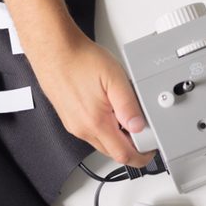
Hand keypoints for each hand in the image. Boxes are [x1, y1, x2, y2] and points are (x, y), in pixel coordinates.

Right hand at [27, 31, 153, 167]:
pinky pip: (90, 132)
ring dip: (117, 136)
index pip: (123, 155)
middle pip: (112, 152)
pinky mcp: (68, 118)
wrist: (54, 49)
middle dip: (131, 146)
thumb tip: (139, 127)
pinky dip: (104, 128)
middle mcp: (82, 129)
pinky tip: (108, 109)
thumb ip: (129, 106)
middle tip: (143, 131)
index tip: (151, 146)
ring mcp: (73, 125)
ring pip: (101, 142)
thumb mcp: (115, 78)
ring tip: (125, 114)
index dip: (141, 156)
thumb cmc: (80, 59)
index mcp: (96, 122)